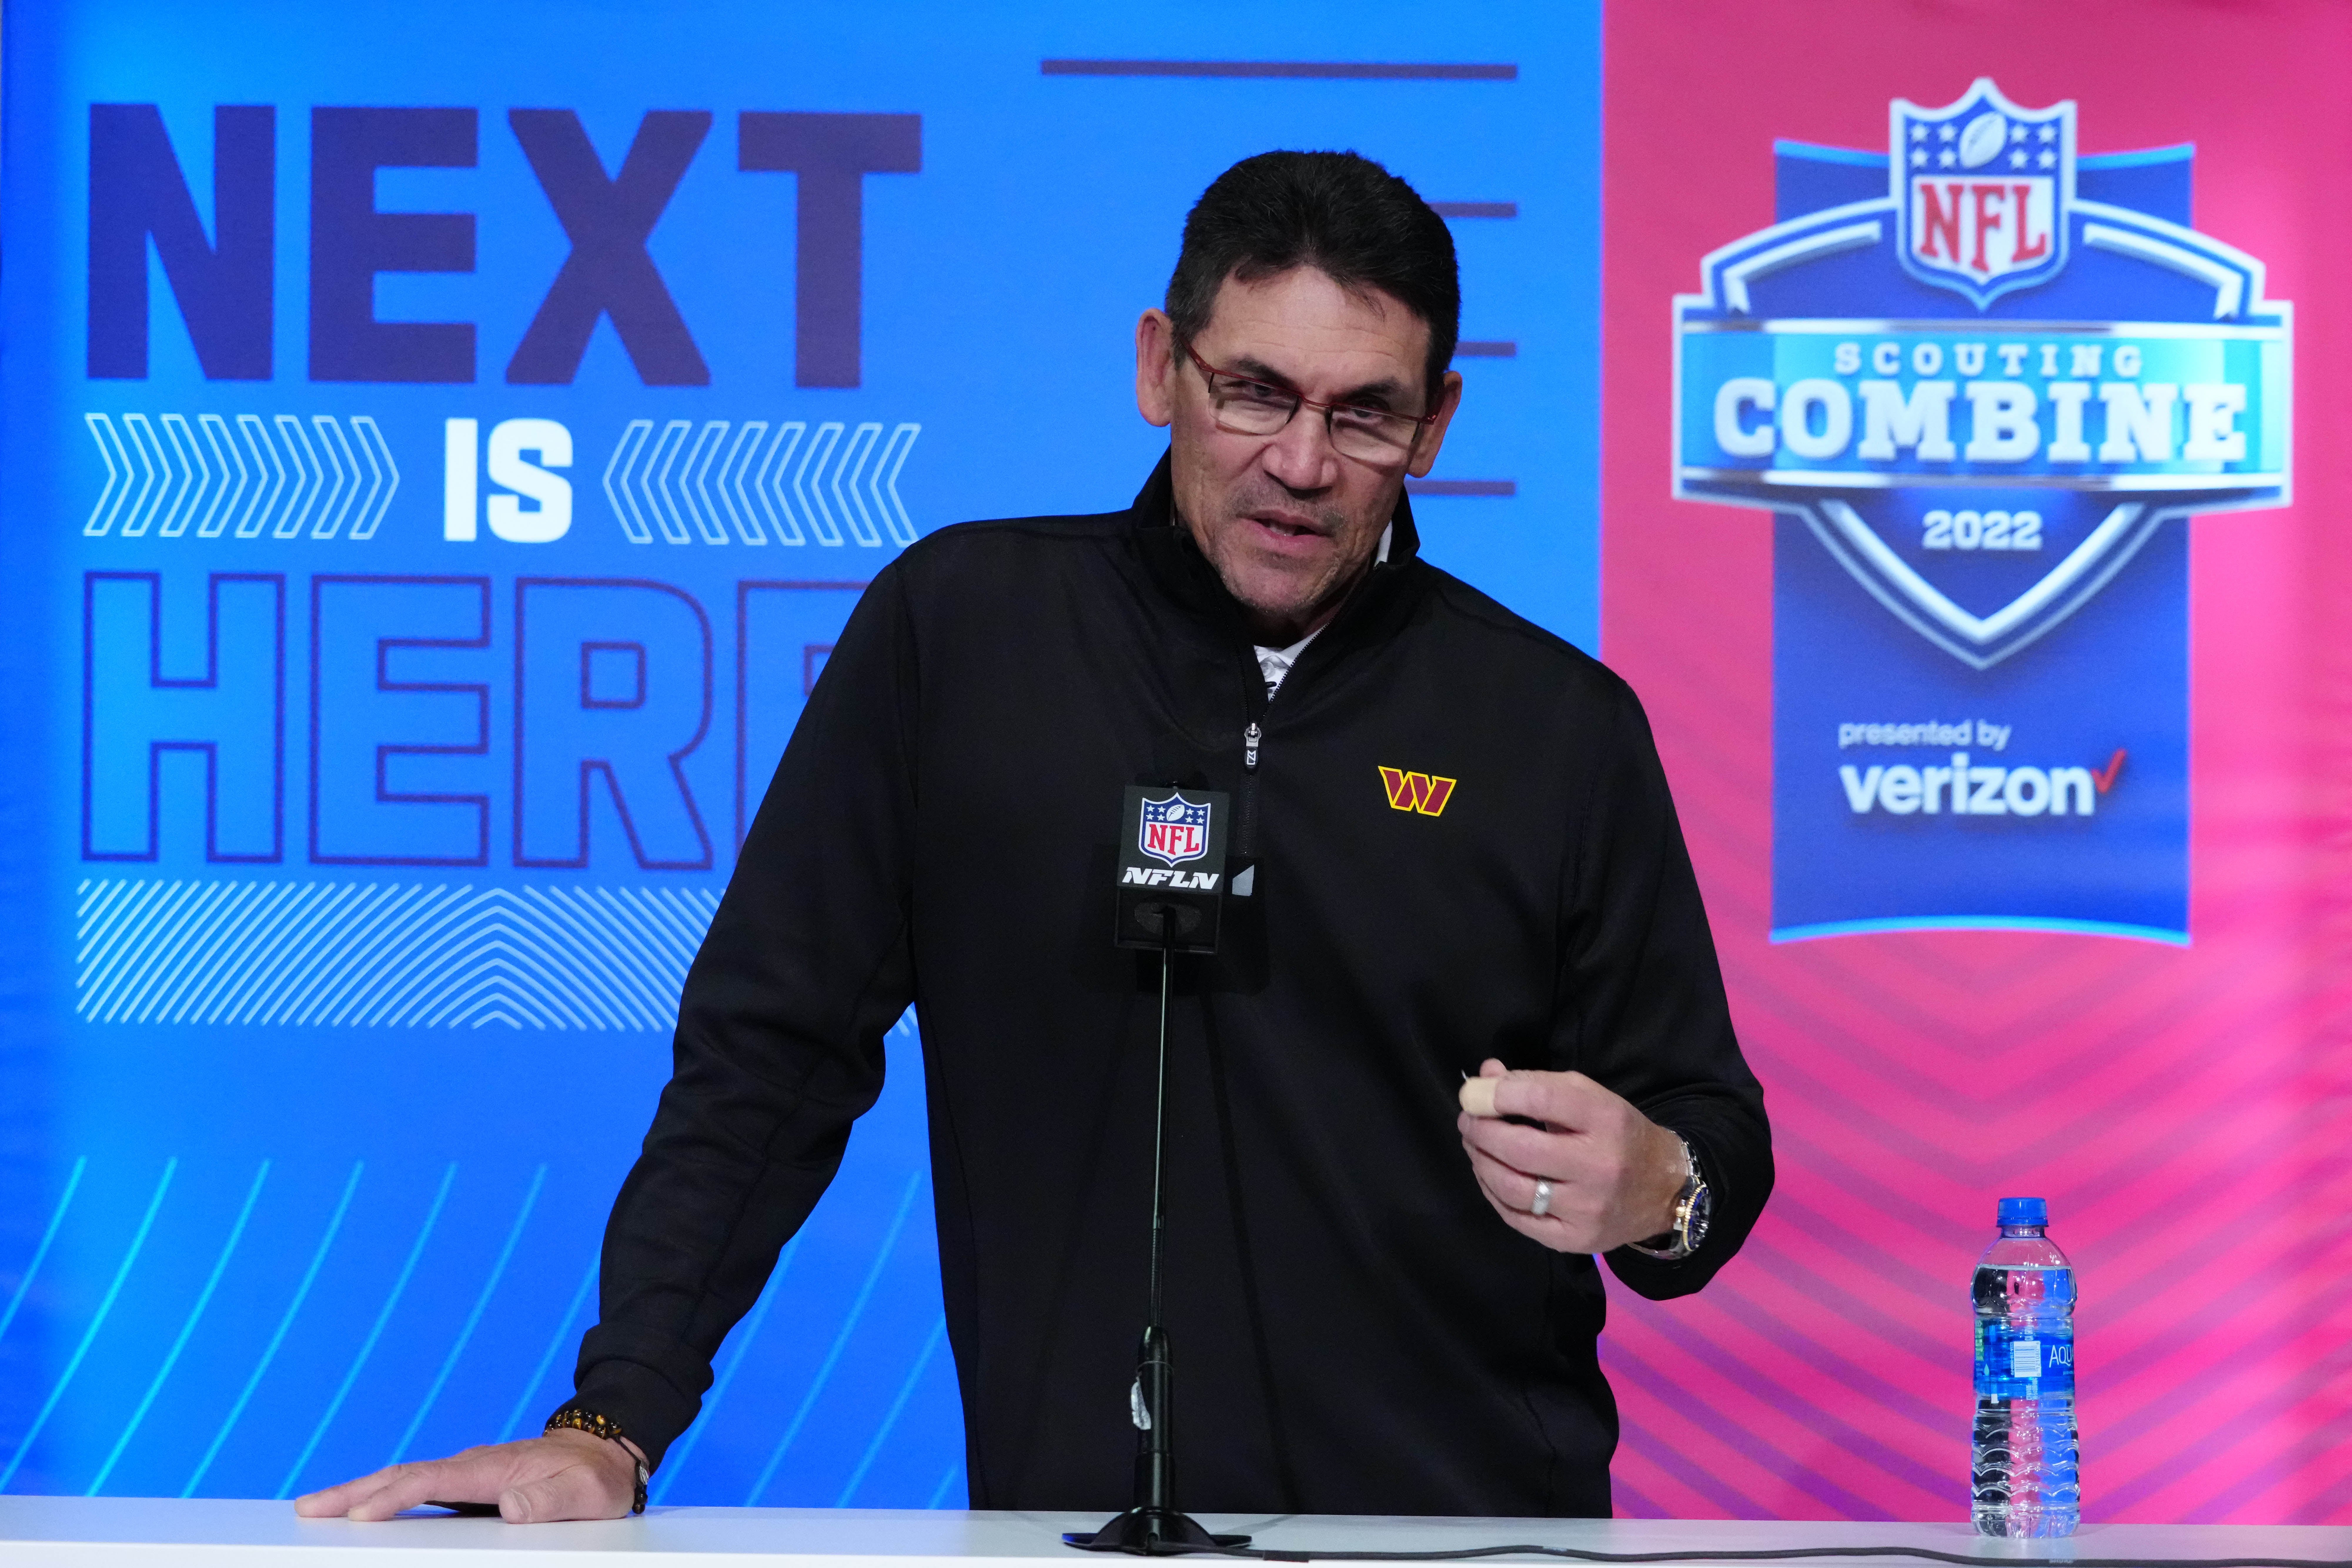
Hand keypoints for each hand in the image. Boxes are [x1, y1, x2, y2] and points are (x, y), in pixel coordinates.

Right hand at [292, 1428, 643, 1522]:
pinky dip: (383, 1495)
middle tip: (309, 1507)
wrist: (602, 1452)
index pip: (434, 1480)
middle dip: (355, 1491)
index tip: (361, 1514)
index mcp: (495, 1468)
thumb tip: (511, 1506)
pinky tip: (360, 1509)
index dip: (396, 1496)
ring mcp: (465, 1472)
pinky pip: (416, 1487)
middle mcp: (472, 1465)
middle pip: (404, 1475)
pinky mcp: (465, 1483)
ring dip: (360, 1491)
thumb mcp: (585, 1493)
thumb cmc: (593, 1478)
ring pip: (404, 1479)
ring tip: (316, 1508)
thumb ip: (550, 1500)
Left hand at [1456, 1059, 1688, 1253]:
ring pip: (1511, 1186)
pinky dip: (1492, 1193)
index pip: (1541, 1098)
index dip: (1496, 1094)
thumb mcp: (1589, 1098)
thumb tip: (1483, 1077)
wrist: (1664, 1190)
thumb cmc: (1618, 1135)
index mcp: (1606, 1119)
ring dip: (1480, 1162)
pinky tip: (1489, 1175)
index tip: (1473, 1094)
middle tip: (1467, 1121)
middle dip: (1480, 1131)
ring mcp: (1587, 1208)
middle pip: (1519, 1148)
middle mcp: (1600, 1165)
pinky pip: (1516, 1218)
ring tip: (1474, 1146)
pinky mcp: (1576, 1239)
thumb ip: (1535, 1084)